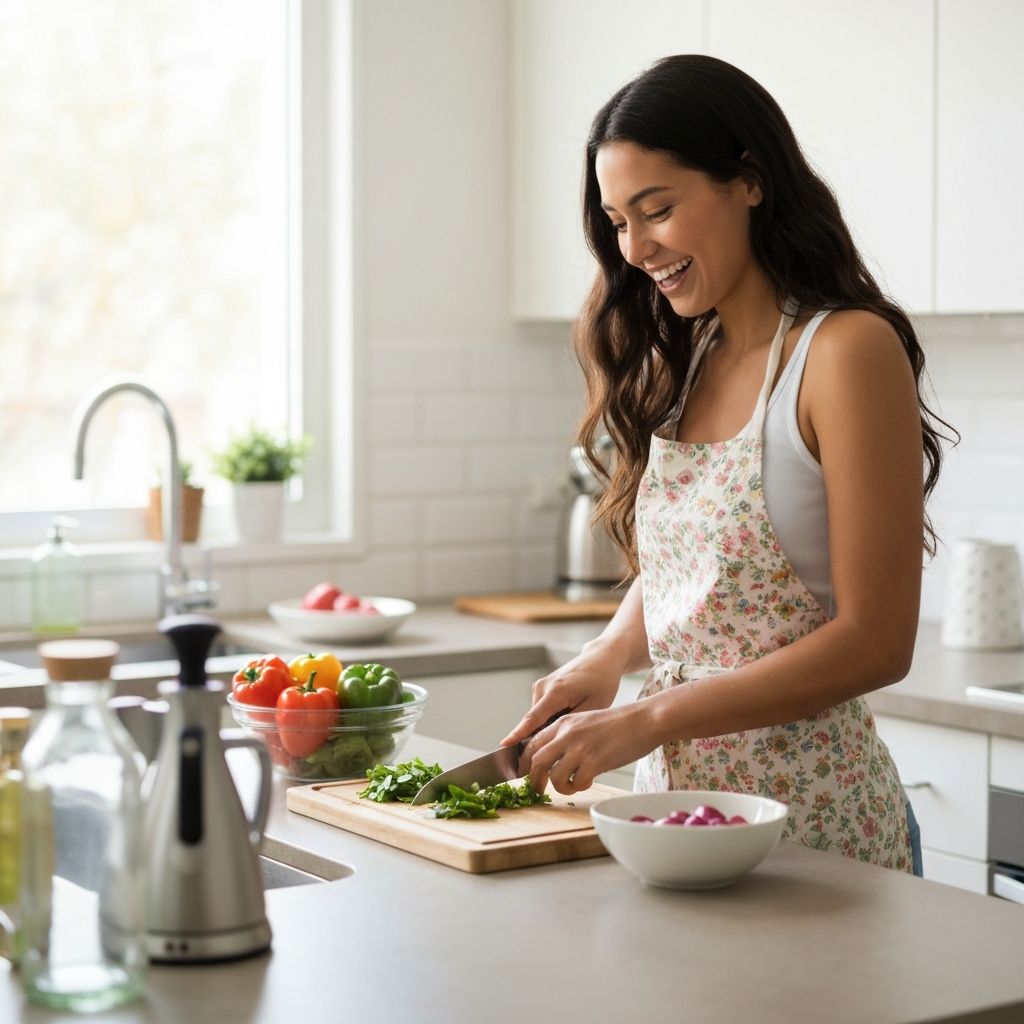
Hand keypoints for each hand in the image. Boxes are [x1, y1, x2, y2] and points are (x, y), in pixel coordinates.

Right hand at [500, 642, 624, 749]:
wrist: (600, 658)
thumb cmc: (601, 681)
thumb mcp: (595, 707)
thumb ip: (571, 724)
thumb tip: (554, 739)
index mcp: (557, 692)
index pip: (533, 718)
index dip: (518, 734)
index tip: (504, 744)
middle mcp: (543, 687)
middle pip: (535, 722)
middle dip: (546, 734)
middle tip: (569, 734)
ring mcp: (541, 686)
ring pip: (539, 717)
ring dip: (552, 724)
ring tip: (575, 714)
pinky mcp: (541, 687)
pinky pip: (542, 709)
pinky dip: (552, 715)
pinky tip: (570, 708)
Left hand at [517, 701, 657, 794]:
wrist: (642, 720)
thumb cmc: (617, 724)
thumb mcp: (584, 722)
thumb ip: (567, 737)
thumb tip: (552, 760)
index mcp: (563, 723)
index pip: (532, 744)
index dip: (525, 762)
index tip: (526, 774)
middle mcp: (567, 734)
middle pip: (536, 761)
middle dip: (534, 780)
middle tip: (539, 790)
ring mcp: (580, 747)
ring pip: (554, 776)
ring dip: (560, 787)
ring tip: (571, 785)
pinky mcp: (595, 761)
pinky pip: (576, 783)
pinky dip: (579, 787)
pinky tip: (589, 781)